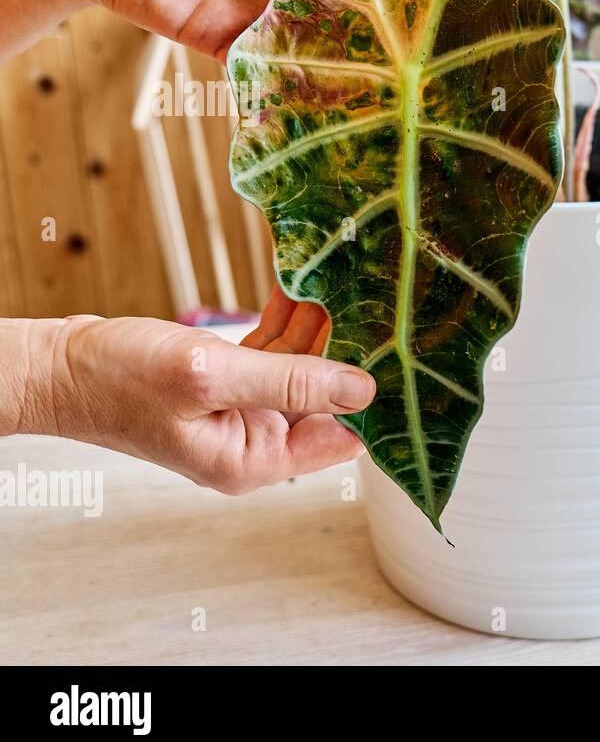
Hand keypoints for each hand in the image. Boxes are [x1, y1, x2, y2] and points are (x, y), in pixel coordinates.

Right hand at [11, 307, 374, 495]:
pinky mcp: (228, 386)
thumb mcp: (208, 376)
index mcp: (254, 459)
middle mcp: (254, 442)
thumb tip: (362, 390)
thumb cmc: (117, 378)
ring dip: (319, 329)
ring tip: (344, 282)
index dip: (372, 397)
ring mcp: (241, 414)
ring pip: (302, 370)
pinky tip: (302, 289)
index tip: (400, 350)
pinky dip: (286, 325)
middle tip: (379, 302)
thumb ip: (288, 383)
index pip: (343, 436)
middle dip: (349, 352)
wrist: (57, 366)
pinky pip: (273, 356)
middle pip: (327, 400)